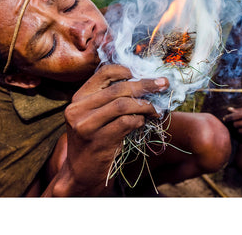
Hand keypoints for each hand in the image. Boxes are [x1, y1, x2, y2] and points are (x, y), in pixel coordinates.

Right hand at [53, 64, 168, 195]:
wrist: (82, 172)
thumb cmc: (95, 139)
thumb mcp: (94, 115)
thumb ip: (109, 97)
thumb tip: (143, 79)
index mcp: (78, 98)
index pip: (104, 72)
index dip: (127, 69)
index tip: (144, 73)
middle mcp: (78, 109)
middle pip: (118, 88)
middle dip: (145, 85)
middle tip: (164, 84)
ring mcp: (86, 125)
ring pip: (123, 105)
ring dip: (145, 105)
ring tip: (155, 109)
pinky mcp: (98, 141)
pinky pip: (126, 123)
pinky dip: (139, 121)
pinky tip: (142, 123)